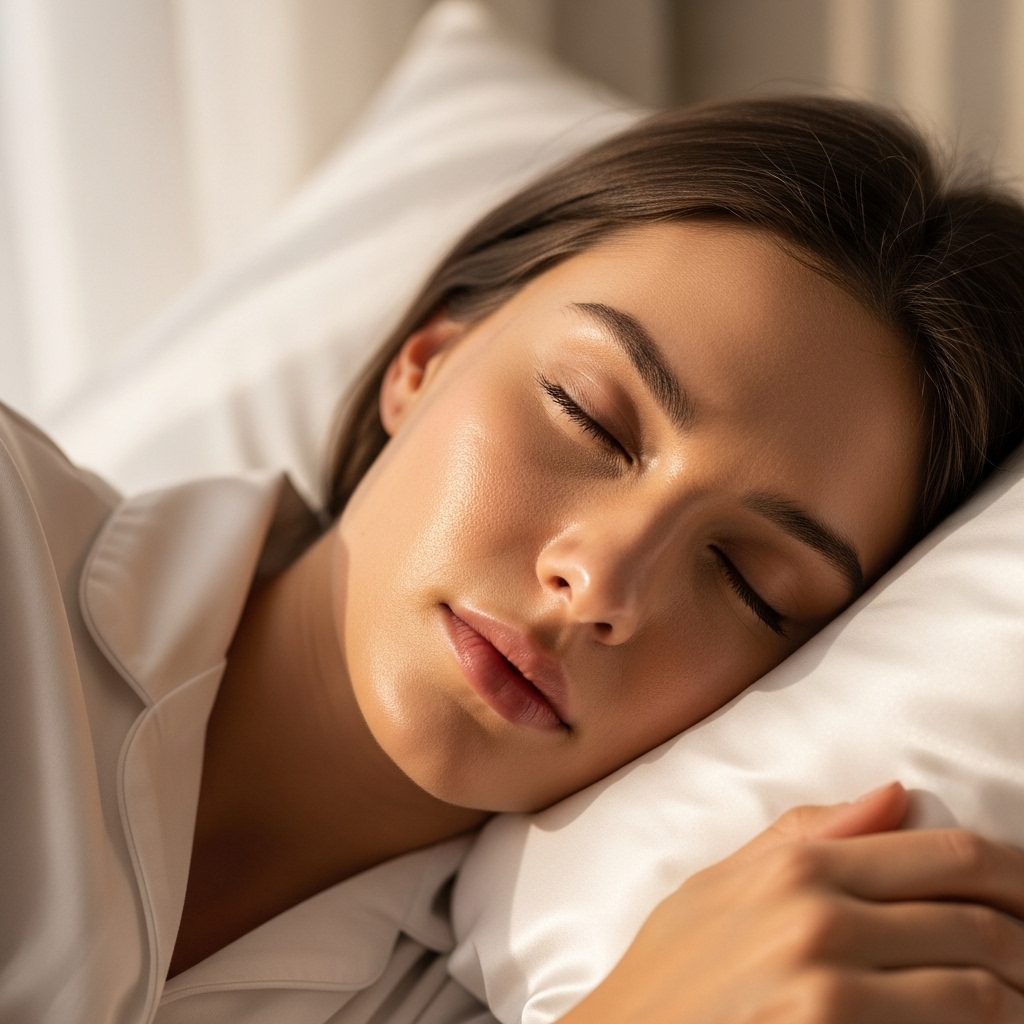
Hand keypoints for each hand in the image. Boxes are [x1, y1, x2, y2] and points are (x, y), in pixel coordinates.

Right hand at [562, 783, 1023, 1022]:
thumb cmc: (673, 967)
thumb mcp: (723, 880)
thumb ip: (809, 831)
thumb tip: (896, 792)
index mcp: (798, 866)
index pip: (947, 853)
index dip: (1015, 872)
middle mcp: (819, 917)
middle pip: (974, 919)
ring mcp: (827, 988)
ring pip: (976, 988)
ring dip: (1017, 997)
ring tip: (1023, 998)